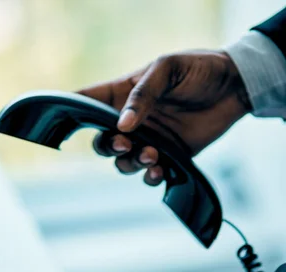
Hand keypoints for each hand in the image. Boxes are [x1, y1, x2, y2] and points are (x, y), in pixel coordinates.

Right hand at [78, 51, 250, 185]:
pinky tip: (158, 171)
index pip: (88, 101)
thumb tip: (123, 126)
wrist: (235, 87)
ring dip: (130, 163)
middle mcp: (132, 120)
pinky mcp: (169, 157)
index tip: (62, 124)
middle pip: (102, 141)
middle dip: (107, 147)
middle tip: (124, 143)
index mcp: (124, 93)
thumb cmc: (199, 69)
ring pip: (123, 162)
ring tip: (151, 154)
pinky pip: (149, 174)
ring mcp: (148, 139)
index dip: (70, 112)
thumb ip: (144, 95)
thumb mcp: (168, 69)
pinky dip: (150, 177)